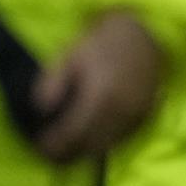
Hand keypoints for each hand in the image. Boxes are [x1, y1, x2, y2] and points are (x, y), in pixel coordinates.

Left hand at [34, 10, 165, 162]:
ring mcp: (135, 115)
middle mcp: (120, 111)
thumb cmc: (101, 43)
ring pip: (106, 145)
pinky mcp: (145, 114)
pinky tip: (92, 136)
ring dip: (86, 150)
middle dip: (68, 153)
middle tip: (52, 153)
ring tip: (69, 148)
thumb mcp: (68, 55)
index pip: (72, 134)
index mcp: (100, 97)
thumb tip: (41, 111)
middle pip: (89, 145)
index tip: (40, 147)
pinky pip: (121, 138)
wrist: (143, 32)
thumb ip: (51, 83)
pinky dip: (104, 141)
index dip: (53, 145)